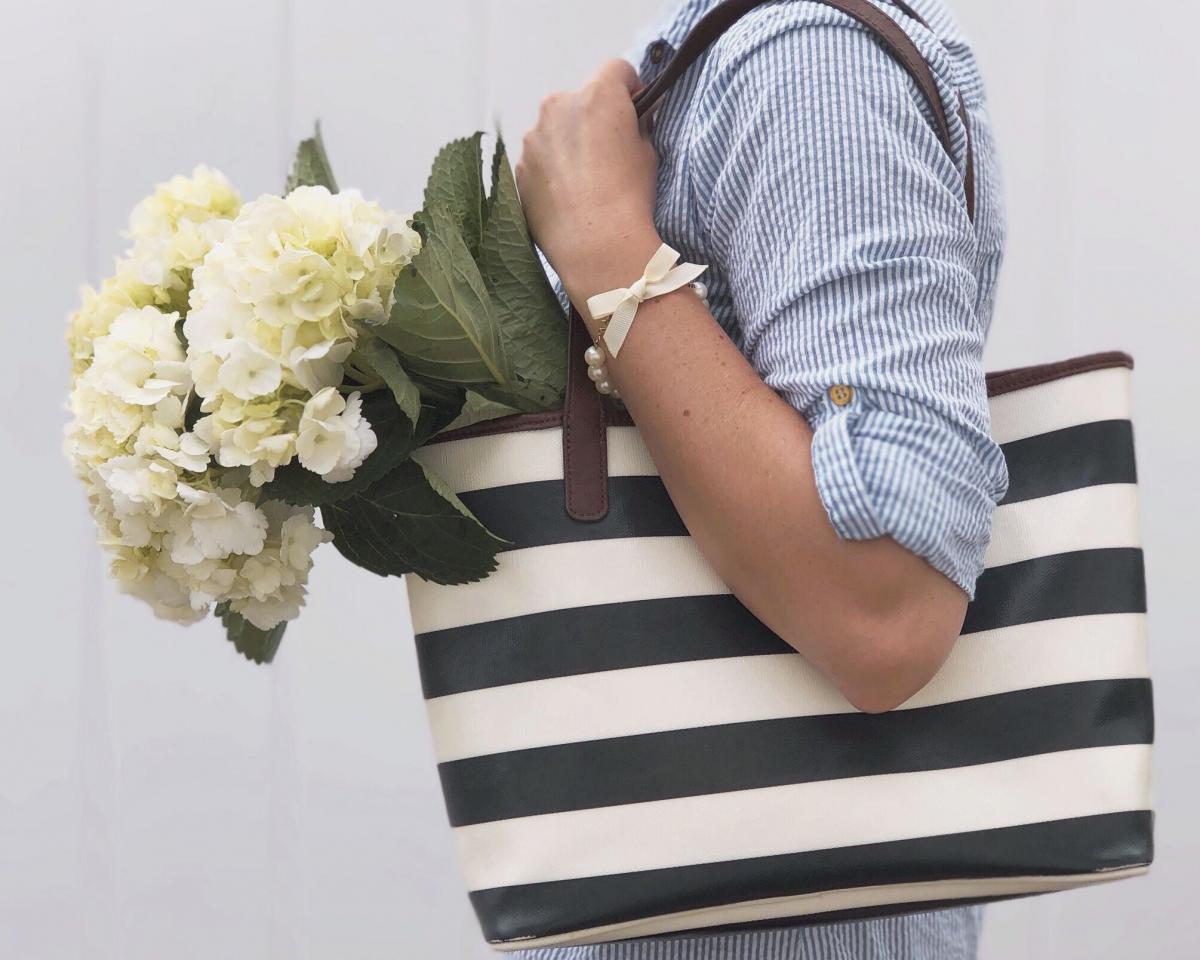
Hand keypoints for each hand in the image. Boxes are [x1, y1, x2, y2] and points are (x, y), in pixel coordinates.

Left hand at [516, 60, 661, 300]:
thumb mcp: (648, 153)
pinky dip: (551, 169)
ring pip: (555, 129)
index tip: (633, 111)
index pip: (616, 70)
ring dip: (568, 143)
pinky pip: (539, 158)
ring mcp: (533, 137)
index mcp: (597, 95)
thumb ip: (638, 125)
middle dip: (593, 118)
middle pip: (579, 99)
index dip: (629, 90)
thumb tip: (635, 118)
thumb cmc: (629, 197)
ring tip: (585, 182)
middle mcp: (559, 106)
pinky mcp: (520, 168)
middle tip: (608, 153)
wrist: (596, 244)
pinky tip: (568, 197)